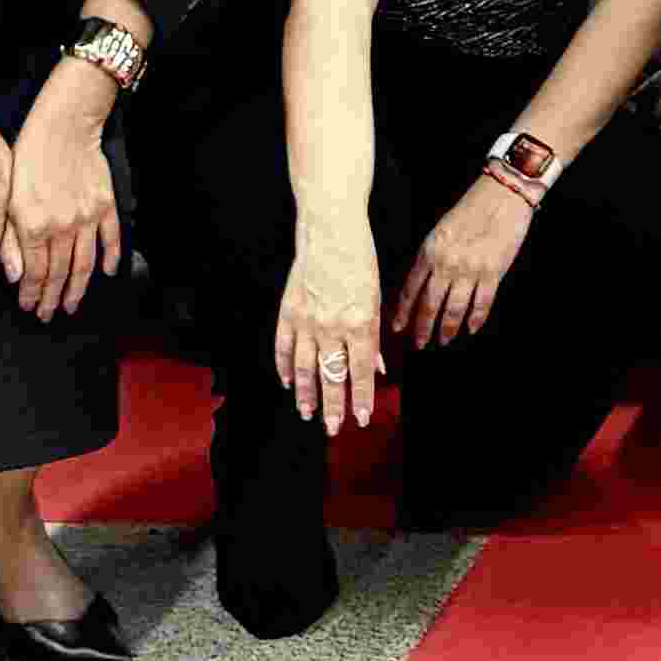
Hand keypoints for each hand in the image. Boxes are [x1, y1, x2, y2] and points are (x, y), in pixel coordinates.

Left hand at [5, 82, 121, 319]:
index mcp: (34, 226)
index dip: (32, 294)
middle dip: (52, 298)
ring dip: (78, 288)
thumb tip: (17, 277)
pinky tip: (107, 273)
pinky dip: (111, 257)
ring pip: (85, 263)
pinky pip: (111, 238)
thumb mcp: (8, 199)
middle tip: (49, 315)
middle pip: (59, 273)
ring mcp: (88, 218)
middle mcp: (63, 228)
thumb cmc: (27, 158)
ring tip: (72, 304)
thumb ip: (11, 240)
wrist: (63, 126)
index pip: (34, 273)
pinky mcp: (105, 205)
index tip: (29, 308)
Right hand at [277, 224, 386, 429]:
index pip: (360, 371)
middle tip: (334, 428)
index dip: (361, 398)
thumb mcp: (376, 299)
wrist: (331, 232)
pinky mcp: (288, 311)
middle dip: (334, 406)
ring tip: (309, 414)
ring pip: (305, 368)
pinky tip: (287, 383)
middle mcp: (332, 326)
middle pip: (332, 375)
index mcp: (360, 322)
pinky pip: (284, 347)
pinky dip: (285, 367)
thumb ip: (373, 338)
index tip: (361, 419)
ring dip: (306, 394)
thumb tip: (376, 369)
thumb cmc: (360, 262)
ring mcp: (307, 320)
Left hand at [395, 174, 534, 346]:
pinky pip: (481, 303)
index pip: (410, 289)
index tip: (397, 329)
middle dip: (422, 328)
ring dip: (447, 329)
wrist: (503, 193)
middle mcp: (446, 263)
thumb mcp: (440, 230)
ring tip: (444, 341)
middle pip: (429, 305)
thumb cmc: (471, 208)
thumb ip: (429, 257)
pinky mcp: (493, 271)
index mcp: (429, 251)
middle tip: (419, 344)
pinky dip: (475, 319)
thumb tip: (419, 287)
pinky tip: (471, 329)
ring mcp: (470, 269)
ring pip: (454, 309)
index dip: (402, 312)